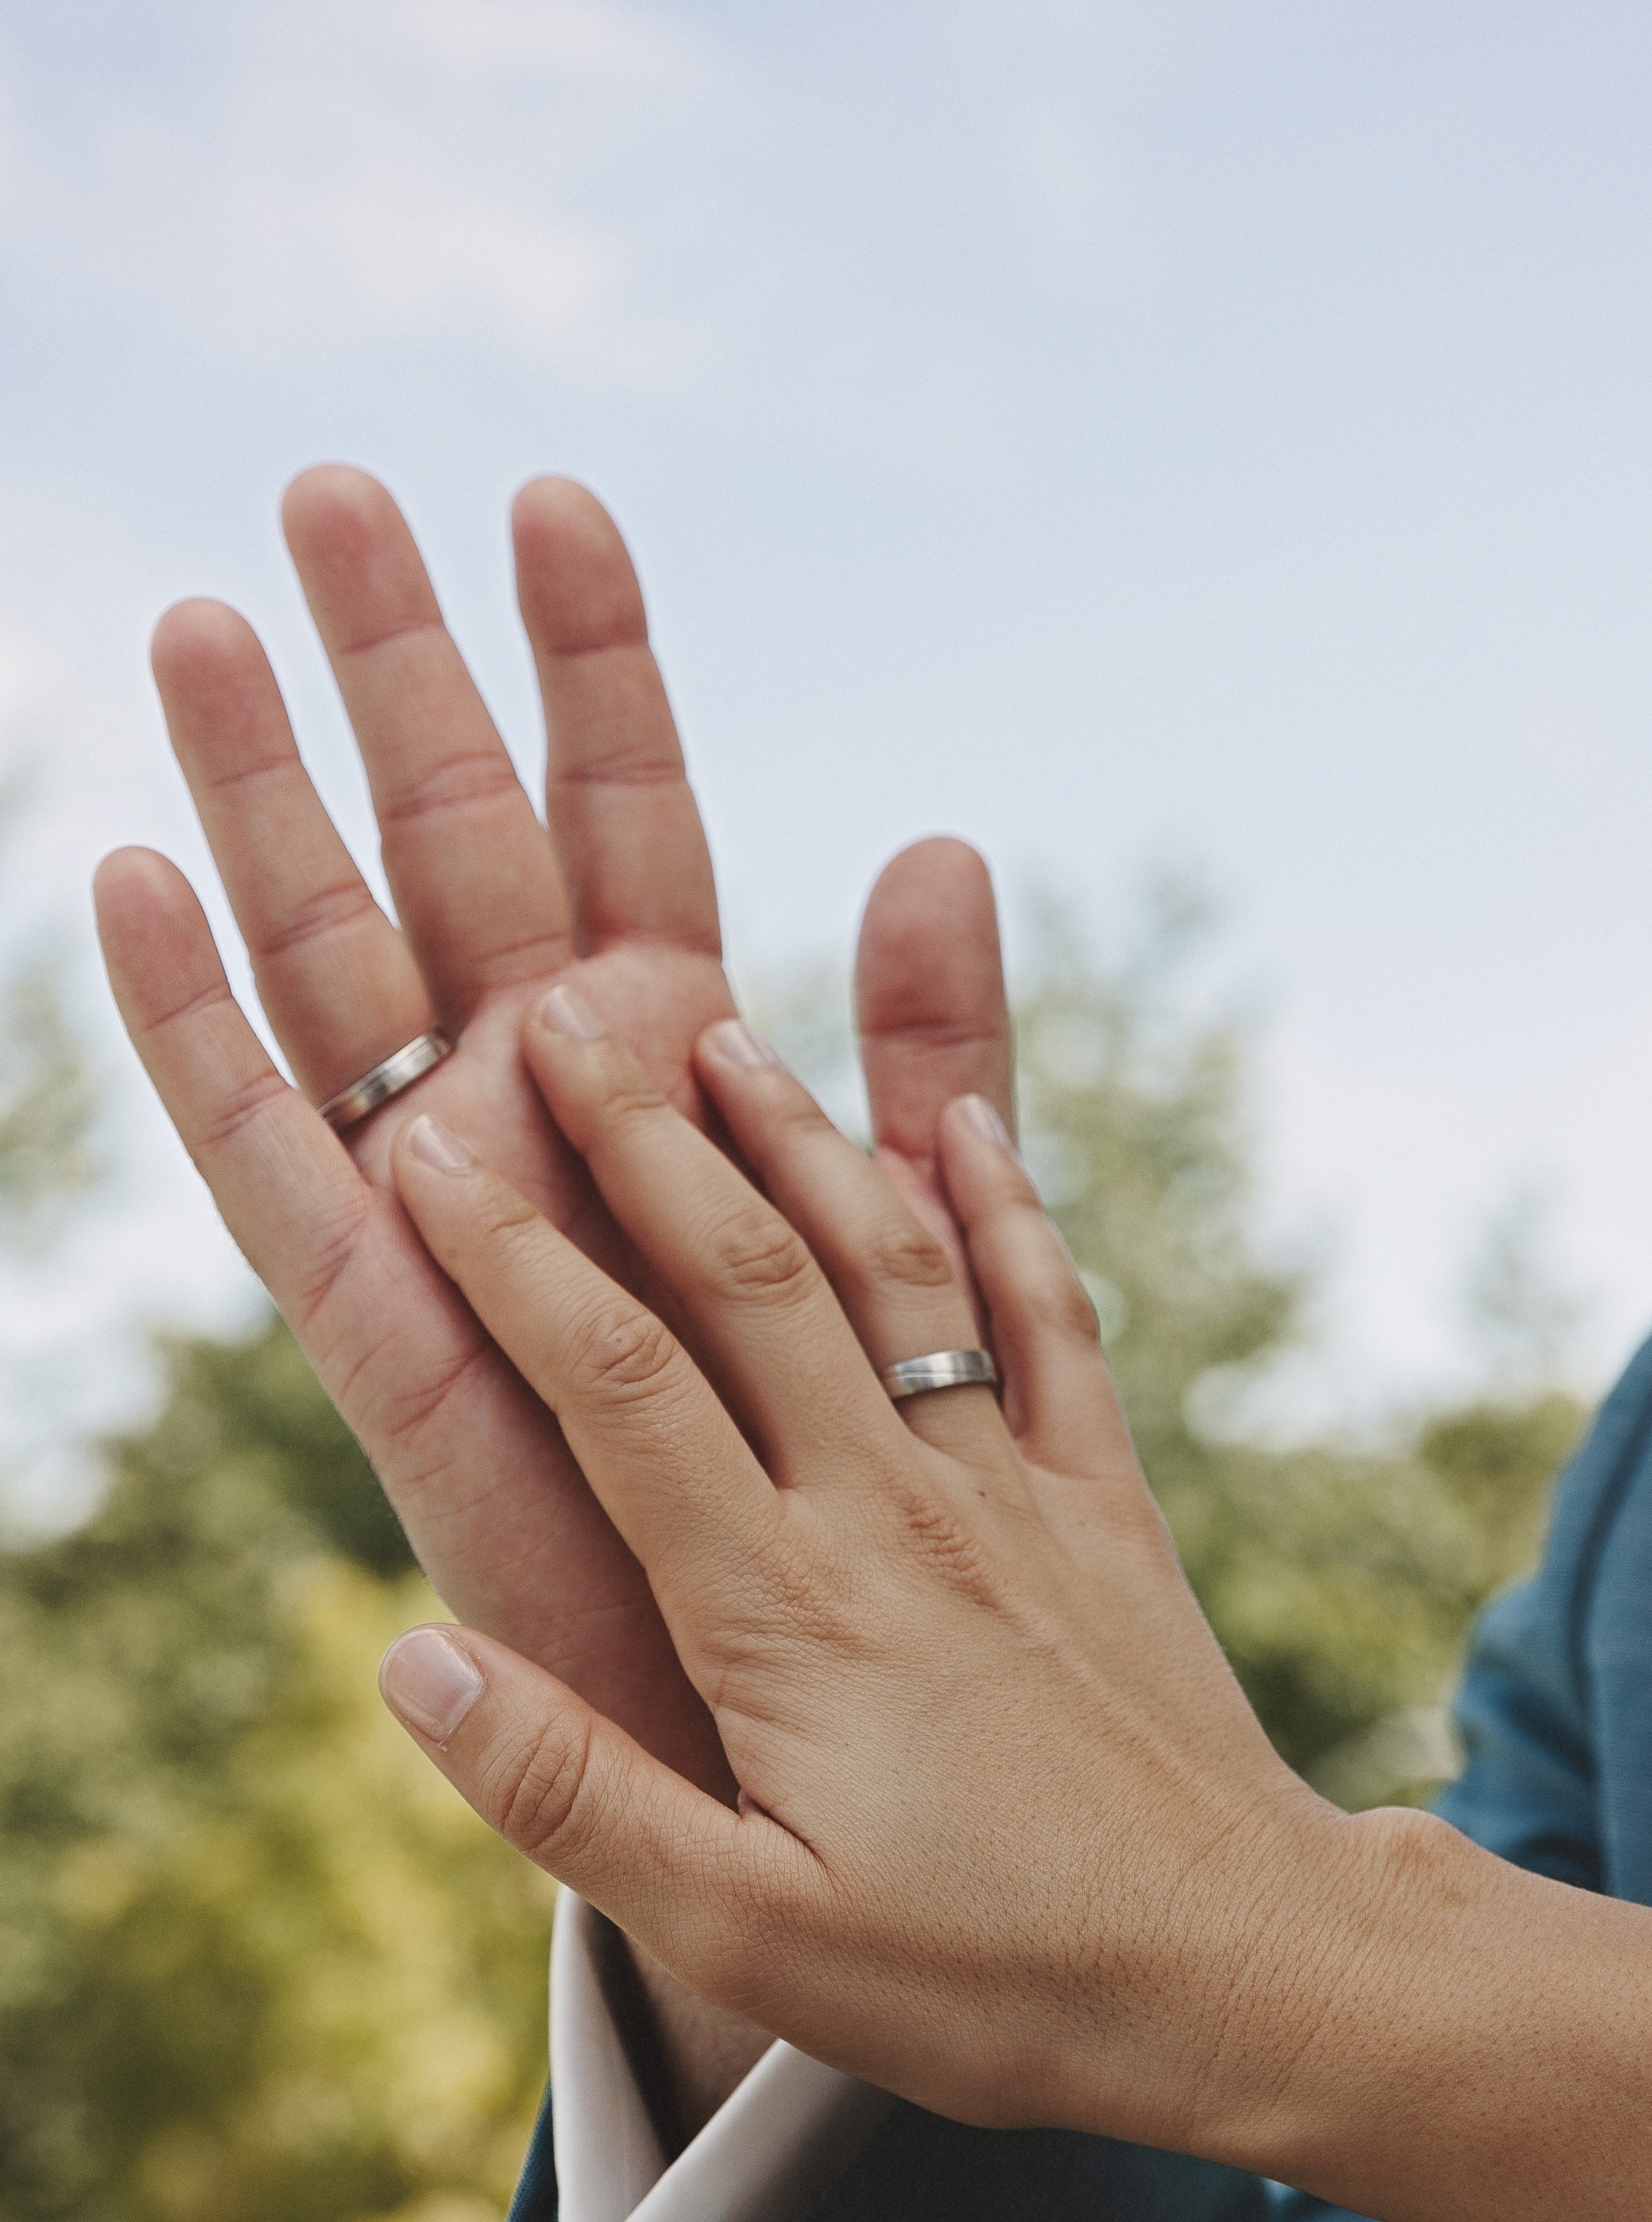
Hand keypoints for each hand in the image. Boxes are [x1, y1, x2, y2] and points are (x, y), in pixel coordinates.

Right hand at [94, 466, 1012, 1802]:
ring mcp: (458, 1221)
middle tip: (333, 483)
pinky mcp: (396, 1353)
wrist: (858, 1739)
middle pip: (461, 857)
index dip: (597, 675)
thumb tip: (939, 831)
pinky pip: (285, 1178)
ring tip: (202, 619)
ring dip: (272, 803)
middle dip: (403, 678)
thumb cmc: (872, 1490)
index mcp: (682, 1086)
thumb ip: (926, 1054)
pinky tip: (142, 885)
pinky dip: (210, 1041)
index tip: (558, 500)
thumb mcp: (921, 1242)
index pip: (637, 834)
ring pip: (347, 975)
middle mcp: (554, 1126)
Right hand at [370, 990, 1343, 2142]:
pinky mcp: (1106, 1500)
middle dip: (643, 1138)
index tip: (432, 1156)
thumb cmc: (988, 1975)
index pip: (618, 1389)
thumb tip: (410, 1661)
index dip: (515, 1262)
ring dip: (802, 1138)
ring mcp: (1013, 1489)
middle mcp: (894, 1507)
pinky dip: (1009, 1211)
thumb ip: (569, 1795)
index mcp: (782, 1607)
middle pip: (748, 1280)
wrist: (1246, 1966)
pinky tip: (970, 1120)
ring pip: (892, 1269)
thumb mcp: (749, 1933)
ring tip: (726, 1032)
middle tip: (561, 1020)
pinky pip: (1054, 1322)